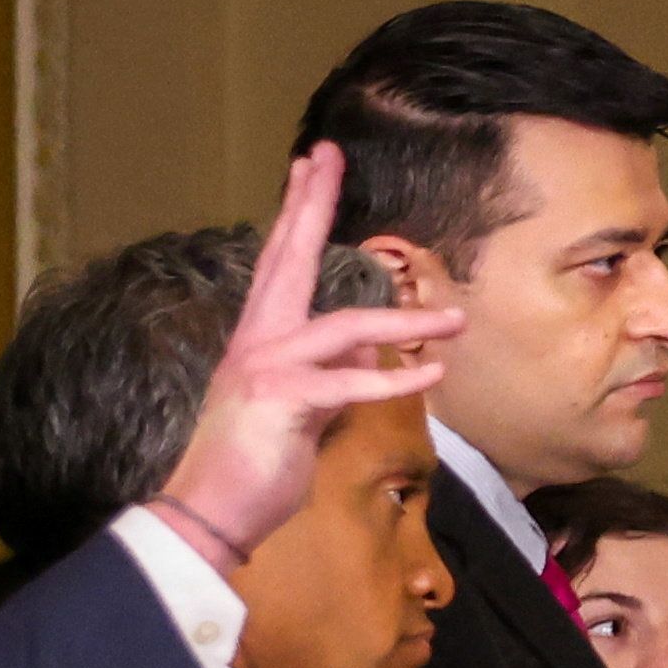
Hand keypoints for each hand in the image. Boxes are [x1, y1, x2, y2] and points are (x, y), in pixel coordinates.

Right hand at [143, 142, 468, 563]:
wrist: (211, 512)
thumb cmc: (257, 461)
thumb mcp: (302, 406)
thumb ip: (331, 369)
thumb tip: (367, 348)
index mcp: (260, 337)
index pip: (280, 262)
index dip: (297, 211)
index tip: (310, 165)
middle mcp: (257, 340)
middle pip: (288, 259)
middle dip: (310, 205)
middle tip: (326, 155)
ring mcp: (267, 368)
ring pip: (344, 326)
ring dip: (406, 322)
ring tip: (456, 319)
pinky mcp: (285, 403)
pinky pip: (351, 384)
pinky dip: (395, 380)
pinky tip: (432, 374)